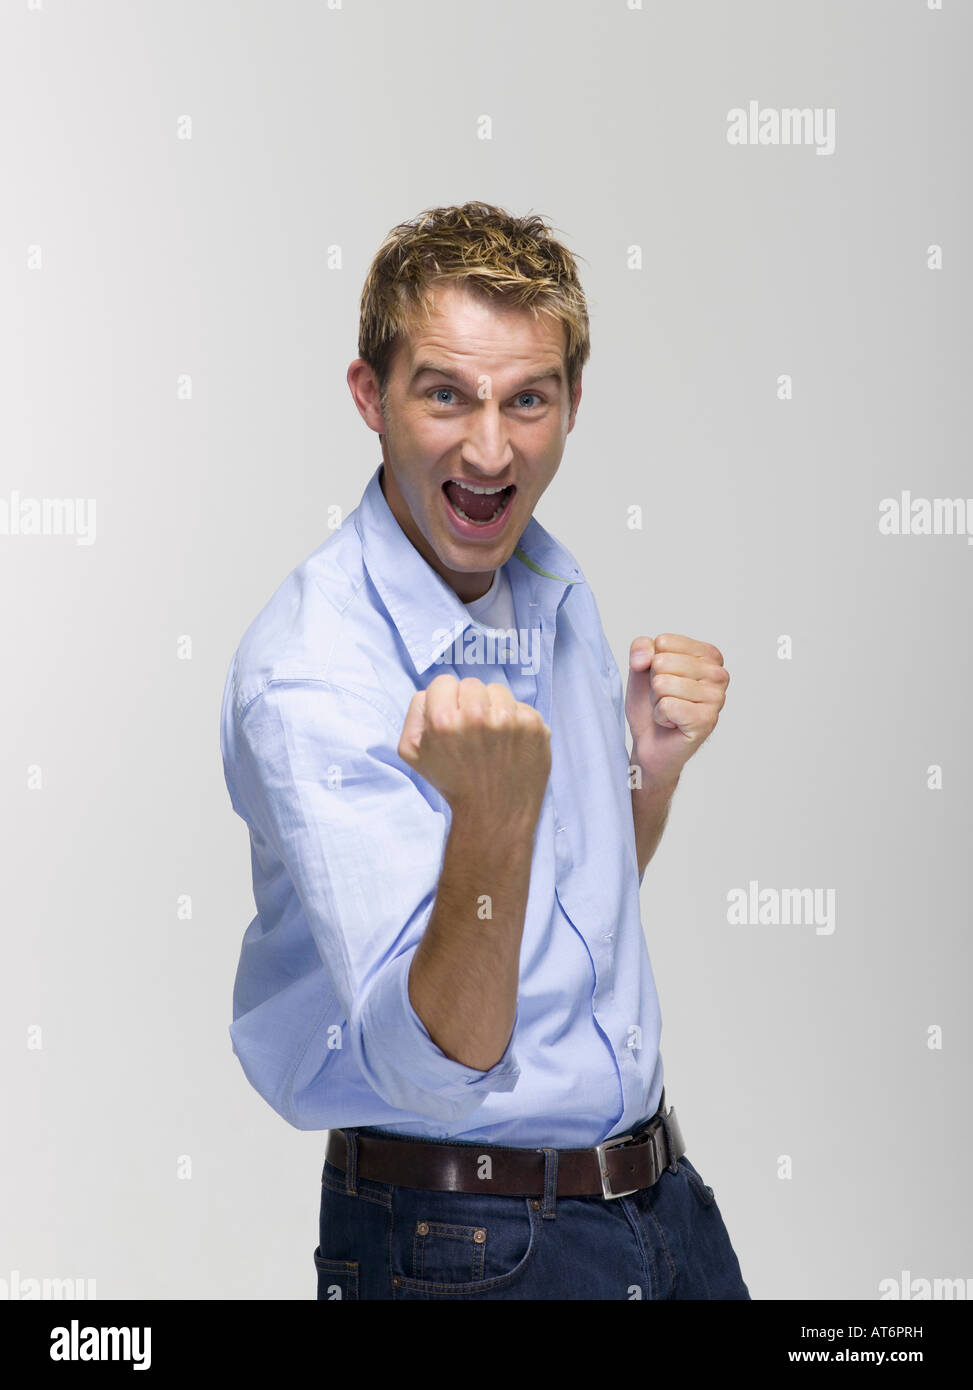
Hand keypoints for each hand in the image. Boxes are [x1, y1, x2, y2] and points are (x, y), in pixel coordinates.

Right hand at [398, 674, 551, 823]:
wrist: (494, 814)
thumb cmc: (453, 784)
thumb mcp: (414, 754)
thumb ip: (415, 714)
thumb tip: (431, 693)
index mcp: (443, 720)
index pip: (443, 682)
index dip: (444, 700)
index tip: (451, 720)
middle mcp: (477, 715)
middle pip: (471, 684)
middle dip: (469, 703)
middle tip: (472, 733)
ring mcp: (510, 719)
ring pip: (498, 691)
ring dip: (494, 708)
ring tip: (492, 738)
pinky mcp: (534, 726)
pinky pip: (521, 706)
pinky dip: (516, 721)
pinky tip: (510, 744)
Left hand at [625, 633, 728, 785]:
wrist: (650, 742)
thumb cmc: (651, 704)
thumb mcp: (640, 667)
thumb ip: (641, 647)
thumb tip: (646, 657)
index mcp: (709, 655)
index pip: (664, 642)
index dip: (652, 663)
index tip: (664, 679)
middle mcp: (718, 674)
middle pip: (662, 662)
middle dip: (654, 684)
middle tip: (665, 698)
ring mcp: (716, 698)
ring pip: (663, 684)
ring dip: (657, 701)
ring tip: (669, 710)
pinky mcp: (706, 720)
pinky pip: (666, 705)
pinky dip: (660, 716)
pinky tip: (672, 723)